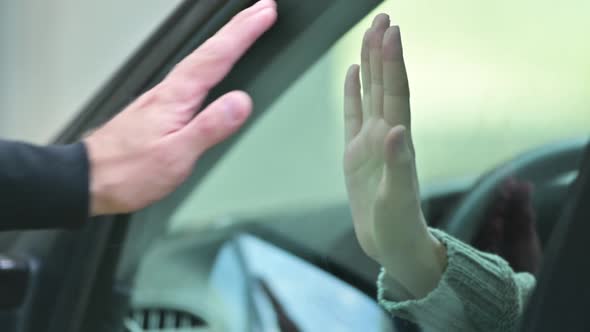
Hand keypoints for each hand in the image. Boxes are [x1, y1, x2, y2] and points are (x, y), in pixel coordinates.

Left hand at [84, 0, 276, 214]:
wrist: (89, 180)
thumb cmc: (127, 171)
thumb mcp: (175, 155)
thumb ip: (209, 127)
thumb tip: (241, 102)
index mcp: (176, 97)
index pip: (217, 57)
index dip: (243, 32)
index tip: (264, 13)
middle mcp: (169, 91)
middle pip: (209, 51)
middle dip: (238, 27)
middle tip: (261, 9)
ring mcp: (162, 99)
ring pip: (201, 60)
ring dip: (225, 41)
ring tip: (243, 29)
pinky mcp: (159, 110)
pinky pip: (192, 75)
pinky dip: (209, 62)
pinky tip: (210, 67)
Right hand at [343, 14, 444, 297]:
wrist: (390, 242)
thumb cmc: (397, 225)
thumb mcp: (396, 199)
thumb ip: (397, 164)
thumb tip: (396, 130)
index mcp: (395, 141)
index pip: (395, 93)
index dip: (392, 63)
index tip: (391, 32)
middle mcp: (385, 134)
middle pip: (383, 84)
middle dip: (382, 51)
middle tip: (382, 17)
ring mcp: (370, 141)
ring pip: (369, 94)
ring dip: (370, 64)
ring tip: (370, 34)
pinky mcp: (356, 152)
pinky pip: (353, 115)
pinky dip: (353, 93)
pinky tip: (352, 74)